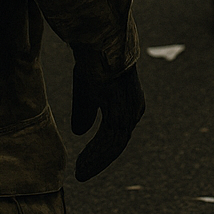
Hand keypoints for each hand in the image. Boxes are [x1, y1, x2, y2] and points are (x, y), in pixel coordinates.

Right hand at [72, 61, 144, 181]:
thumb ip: (86, 110)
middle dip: (99, 159)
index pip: (118, 134)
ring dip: (96, 160)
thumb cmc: (93, 62)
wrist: (97, 41)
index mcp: (130, 104)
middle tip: (81, 173)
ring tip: (80, 172)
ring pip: (114, 144)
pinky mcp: (119, 107)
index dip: (102, 151)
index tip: (85, 163)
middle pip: (118, 142)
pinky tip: (83, 162)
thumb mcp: (88, 90)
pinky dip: (96, 153)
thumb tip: (79, 132)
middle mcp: (133, 108)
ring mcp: (128, 108)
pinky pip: (110, 138)